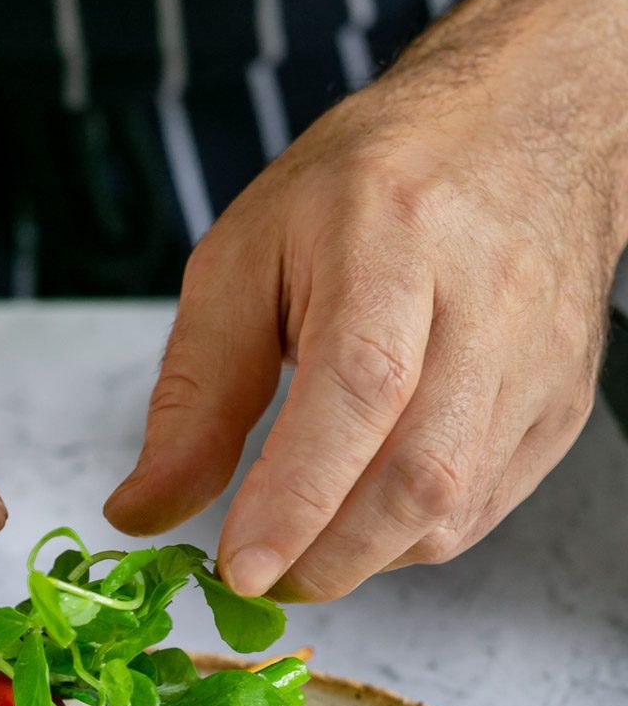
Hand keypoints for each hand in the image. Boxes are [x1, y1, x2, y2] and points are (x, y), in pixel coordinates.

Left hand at [105, 0, 624, 599]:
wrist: (521, 132)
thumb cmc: (371, 187)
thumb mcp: (245, 257)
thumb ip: (195, 392)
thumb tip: (144, 510)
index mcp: (395, 241)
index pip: (358, 388)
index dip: (298, 494)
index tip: (237, 568)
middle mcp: (488, 305)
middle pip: (419, 474)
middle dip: (323, 556)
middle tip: (254, 573)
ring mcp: (539, 365)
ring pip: (454, 510)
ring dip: (361, 554)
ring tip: (303, 535)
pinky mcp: (560, 409)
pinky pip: (482, 511)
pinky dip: (407, 537)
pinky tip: (364, 509)